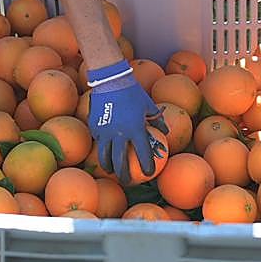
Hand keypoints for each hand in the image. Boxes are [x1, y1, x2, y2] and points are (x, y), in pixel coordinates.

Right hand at [86, 60, 167, 184]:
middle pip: (120, 162)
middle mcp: (119, 134)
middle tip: (127, 181)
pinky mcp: (95, 126)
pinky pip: (98, 141)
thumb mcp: (148, 105)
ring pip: (104, 156)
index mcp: (135, 129)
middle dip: (124, 175)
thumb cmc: (132, 92)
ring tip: (111, 171)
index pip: (143, 154)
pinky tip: (104, 151)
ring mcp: (105, 131)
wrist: (111, 79)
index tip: (148, 174)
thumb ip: (157, 120)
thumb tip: (165, 131)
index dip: (147, 166)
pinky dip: (101, 148)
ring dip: (108, 166)